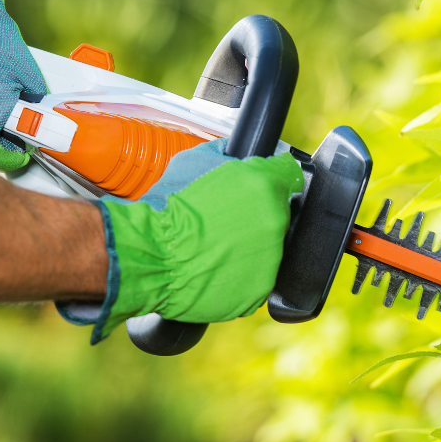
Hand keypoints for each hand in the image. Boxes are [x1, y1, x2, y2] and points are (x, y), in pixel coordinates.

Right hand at [58, 140, 304, 343]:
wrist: (152, 257)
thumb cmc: (167, 211)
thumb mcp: (193, 161)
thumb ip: (225, 154)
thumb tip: (235, 153)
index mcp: (263, 185)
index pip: (287, 175)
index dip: (272, 179)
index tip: (265, 185)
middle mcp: (274, 221)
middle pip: (278, 214)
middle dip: (257, 215)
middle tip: (225, 222)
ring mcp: (271, 258)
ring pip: (269, 247)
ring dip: (250, 246)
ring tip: (217, 247)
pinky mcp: (261, 288)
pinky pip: (257, 277)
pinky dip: (242, 274)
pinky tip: (218, 267)